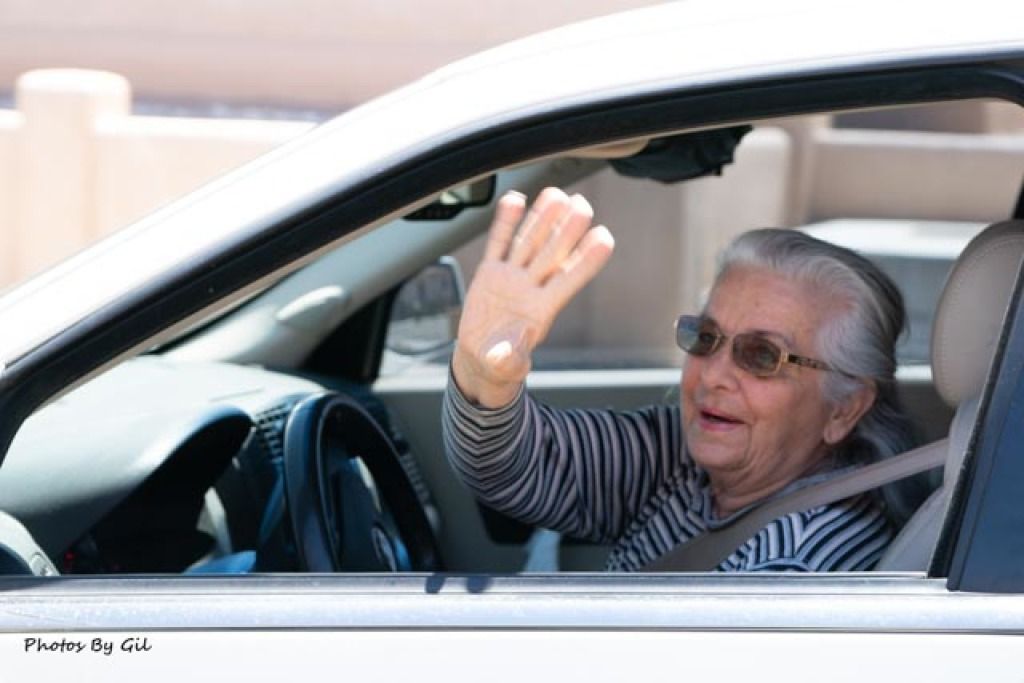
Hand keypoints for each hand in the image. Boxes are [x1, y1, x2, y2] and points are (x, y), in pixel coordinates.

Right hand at [452, 187, 614, 407]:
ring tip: (556, 195)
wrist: (483, 357)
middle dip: (567, 230)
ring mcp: (510, 278)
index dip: (586, 261)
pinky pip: (498, 244)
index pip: (568, 280)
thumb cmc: (502, 363)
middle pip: (551, 254)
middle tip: (582, 205)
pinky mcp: (489, 273)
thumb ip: (509, 359)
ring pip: (529, 243)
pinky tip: (516, 199)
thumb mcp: (506, 366)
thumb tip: (505, 355)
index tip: (604, 239)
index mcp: (541, 310)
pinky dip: (505, 222)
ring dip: (542, 219)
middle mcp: (530, 288)